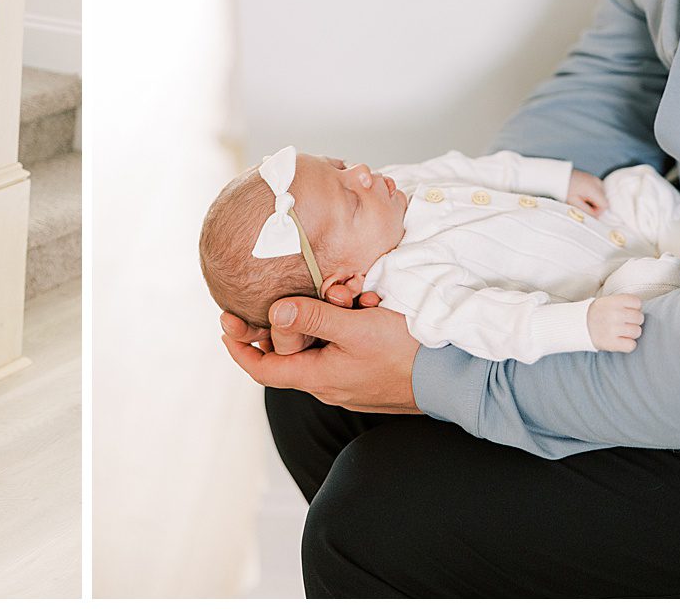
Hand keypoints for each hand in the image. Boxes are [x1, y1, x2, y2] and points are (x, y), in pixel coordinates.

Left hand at [220, 295, 420, 412]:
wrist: (453, 378)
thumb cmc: (405, 352)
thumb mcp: (356, 328)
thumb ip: (314, 317)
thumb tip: (274, 311)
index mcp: (318, 377)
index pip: (263, 369)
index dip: (240, 347)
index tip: (226, 323)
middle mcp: (328, 385)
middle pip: (287, 356)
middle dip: (281, 324)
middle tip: (276, 297)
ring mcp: (348, 384)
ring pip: (315, 350)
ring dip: (315, 321)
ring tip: (335, 295)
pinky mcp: (366, 377)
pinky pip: (338, 351)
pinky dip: (336, 328)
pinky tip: (356, 306)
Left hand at [567, 169, 608, 215]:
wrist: (557, 176)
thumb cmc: (563, 188)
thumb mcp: (574, 202)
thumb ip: (587, 211)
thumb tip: (595, 218)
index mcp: (593, 188)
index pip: (605, 205)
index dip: (597, 212)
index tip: (587, 212)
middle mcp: (597, 182)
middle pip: (604, 200)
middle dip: (595, 206)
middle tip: (582, 206)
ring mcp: (595, 179)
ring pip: (601, 196)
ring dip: (594, 201)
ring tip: (581, 200)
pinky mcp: (592, 178)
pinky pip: (597, 191)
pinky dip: (592, 195)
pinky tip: (582, 195)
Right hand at [587, 294, 642, 351]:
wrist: (579, 327)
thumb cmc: (597, 314)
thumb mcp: (606, 301)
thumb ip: (622, 301)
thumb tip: (640, 307)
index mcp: (611, 301)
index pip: (637, 302)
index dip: (634, 307)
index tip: (626, 310)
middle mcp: (613, 314)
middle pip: (639, 317)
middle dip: (634, 320)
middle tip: (625, 322)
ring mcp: (612, 329)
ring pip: (637, 332)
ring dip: (631, 333)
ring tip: (622, 331)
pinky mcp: (611, 343)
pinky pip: (631, 345)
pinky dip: (627, 344)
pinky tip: (620, 340)